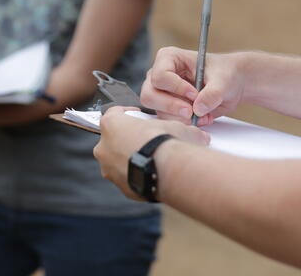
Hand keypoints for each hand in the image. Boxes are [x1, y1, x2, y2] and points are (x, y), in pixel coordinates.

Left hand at [93, 106, 209, 200]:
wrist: (169, 171)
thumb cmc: (166, 143)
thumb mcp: (175, 126)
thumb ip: (178, 128)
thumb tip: (197, 135)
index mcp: (111, 124)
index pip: (114, 113)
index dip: (128, 113)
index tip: (139, 116)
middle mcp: (104, 147)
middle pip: (114, 139)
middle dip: (128, 139)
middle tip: (146, 140)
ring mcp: (109, 169)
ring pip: (117, 161)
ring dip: (131, 159)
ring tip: (152, 160)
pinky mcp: (120, 187)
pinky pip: (127, 178)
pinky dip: (137, 175)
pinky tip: (153, 174)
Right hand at [140, 47, 245, 124]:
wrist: (233, 84)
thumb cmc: (225, 73)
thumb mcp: (223, 80)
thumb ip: (212, 93)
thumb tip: (198, 109)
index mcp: (168, 58)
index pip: (160, 76)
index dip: (176, 88)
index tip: (195, 94)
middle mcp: (159, 75)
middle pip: (149, 95)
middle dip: (171, 106)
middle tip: (191, 112)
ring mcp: (160, 93)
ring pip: (157, 110)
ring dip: (180, 117)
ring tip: (203, 116)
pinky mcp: (166, 108)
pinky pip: (167, 120)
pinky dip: (184, 123)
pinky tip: (201, 119)